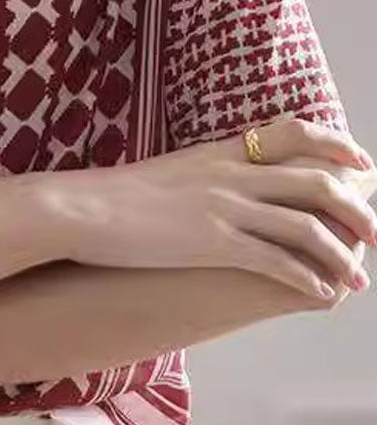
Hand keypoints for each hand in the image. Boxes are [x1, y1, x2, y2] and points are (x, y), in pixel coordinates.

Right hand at [50, 116, 376, 302]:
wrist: (76, 208)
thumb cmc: (107, 197)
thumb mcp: (163, 172)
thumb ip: (198, 174)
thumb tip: (209, 184)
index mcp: (219, 150)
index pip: (294, 132)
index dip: (336, 145)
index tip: (362, 162)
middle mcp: (231, 173)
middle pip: (316, 180)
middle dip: (357, 208)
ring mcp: (225, 207)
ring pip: (307, 224)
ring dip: (341, 252)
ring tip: (358, 276)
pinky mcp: (214, 241)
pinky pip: (278, 259)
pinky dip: (308, 276)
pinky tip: (323, 292)